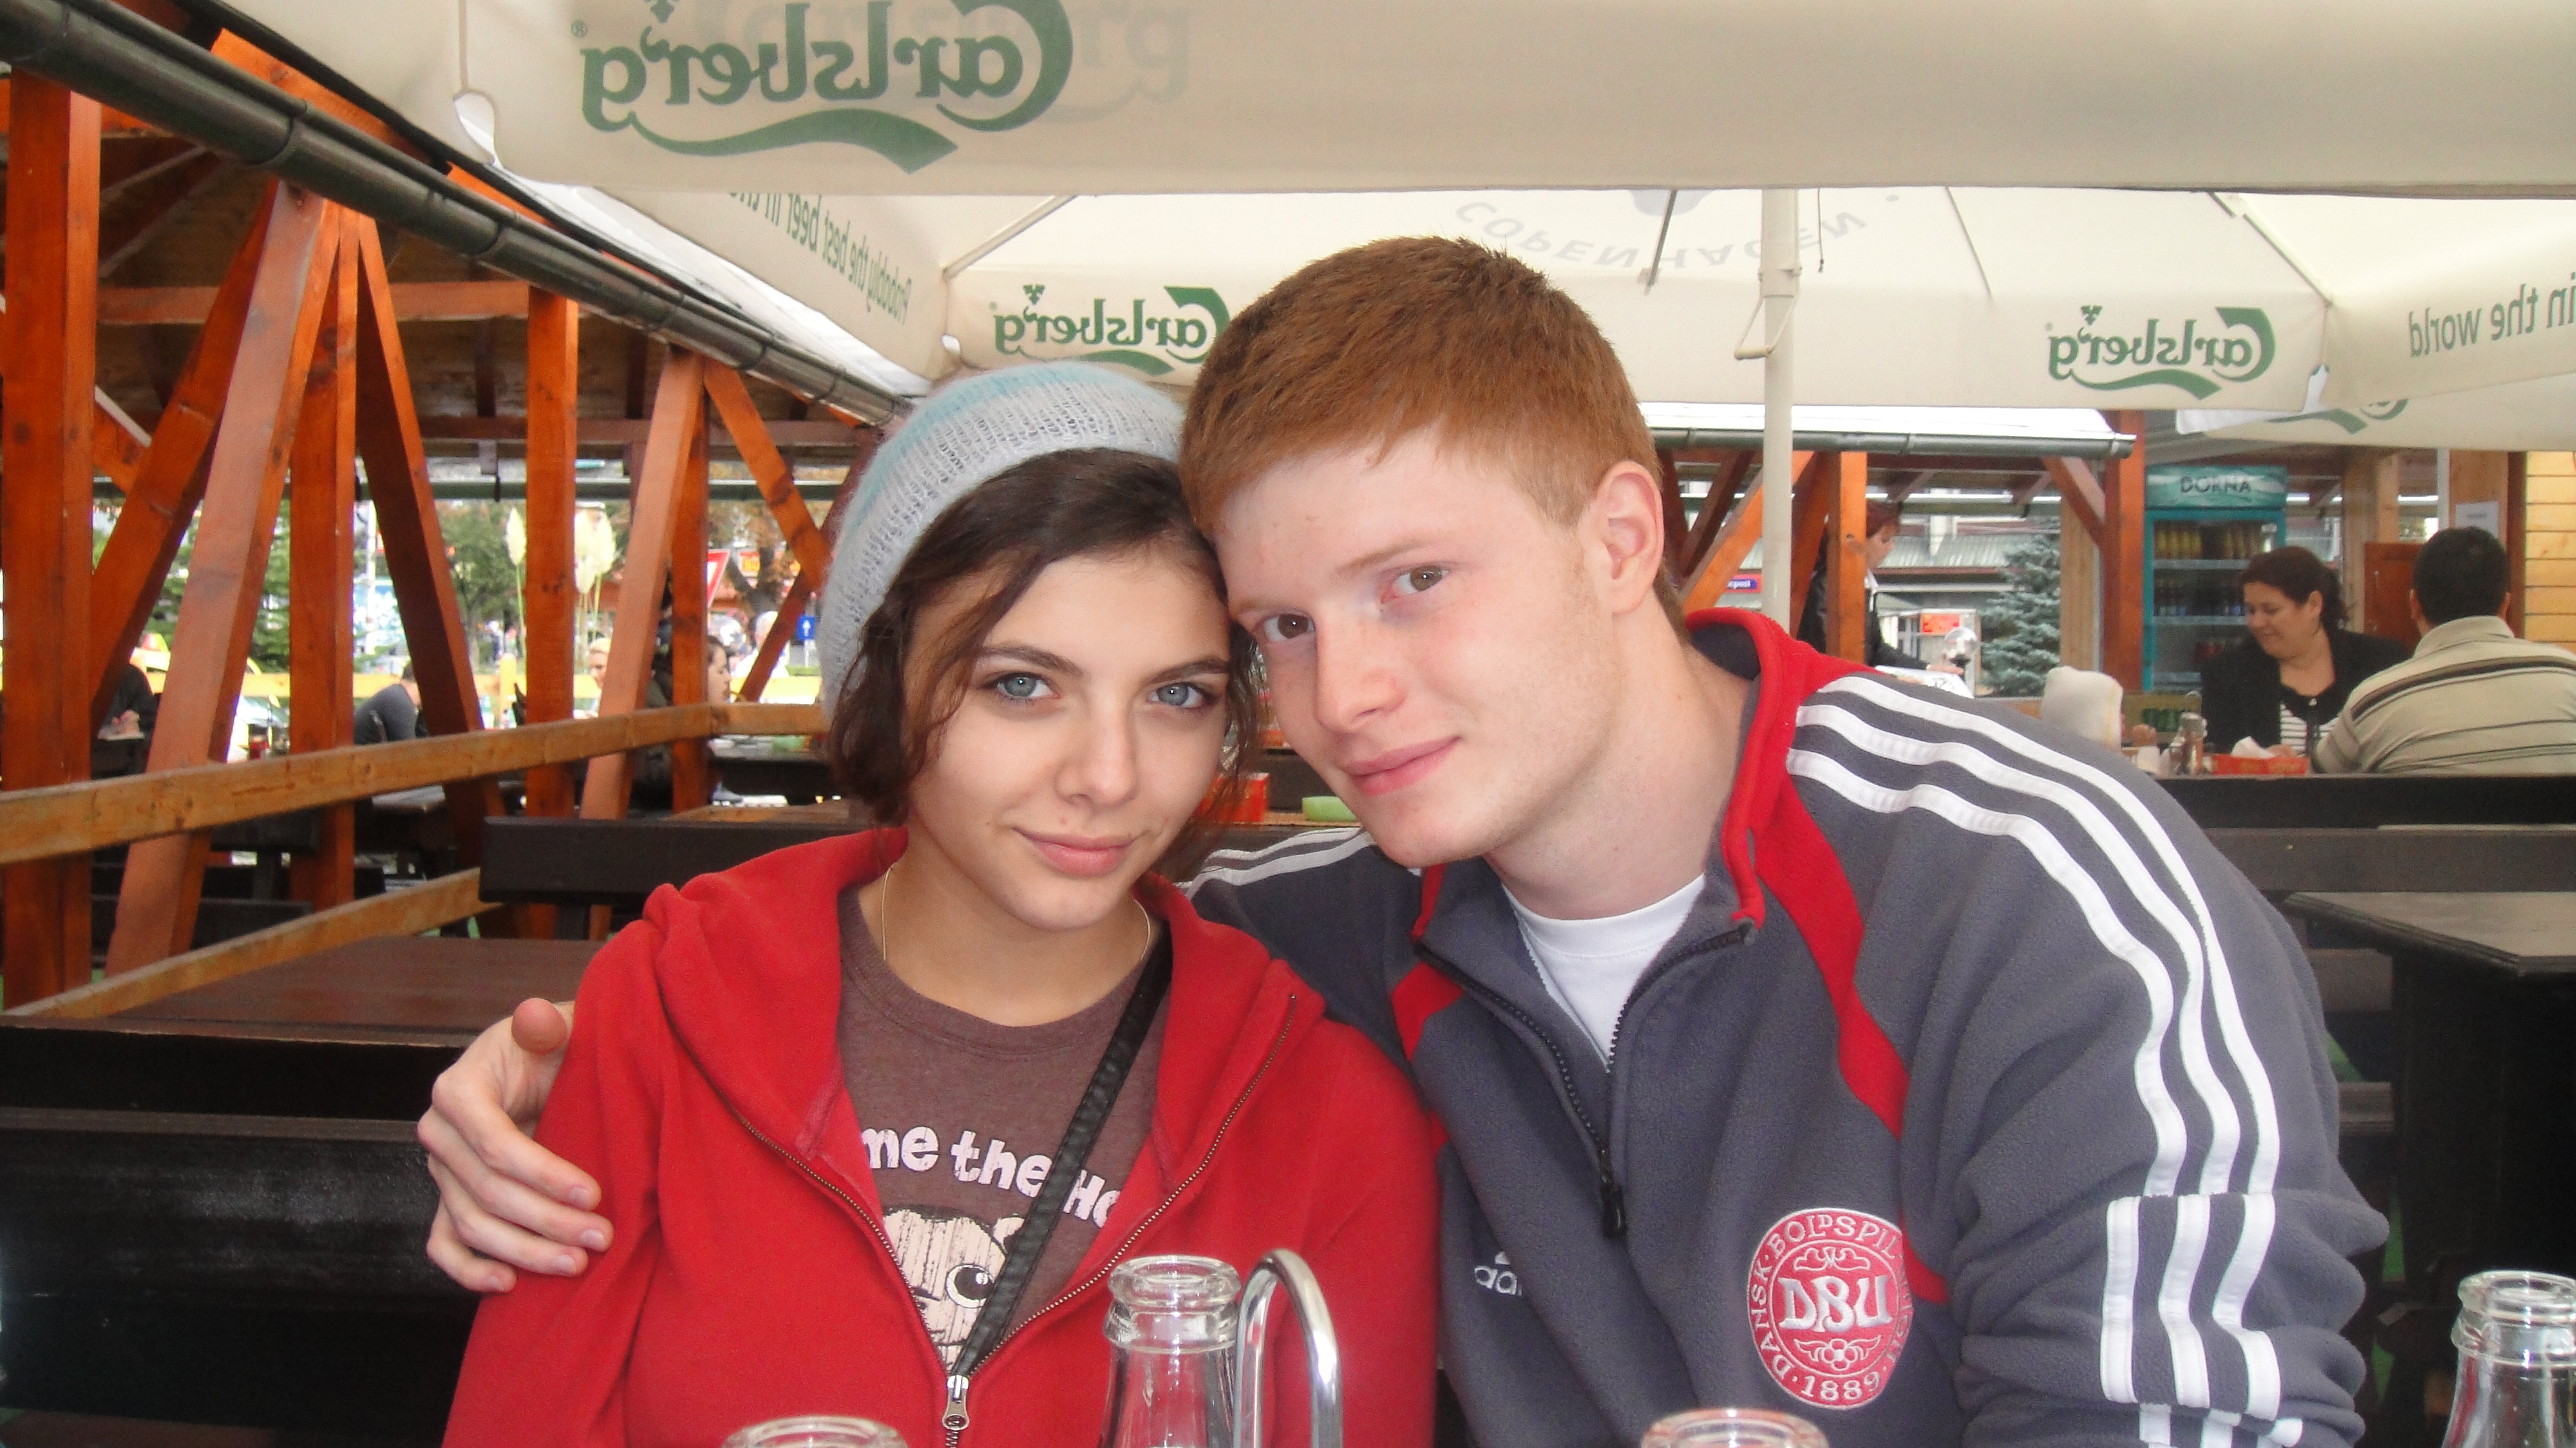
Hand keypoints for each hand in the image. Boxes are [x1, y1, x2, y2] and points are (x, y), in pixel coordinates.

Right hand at [420, 998, 607, 1291]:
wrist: (544, 1067)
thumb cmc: (554, 1048)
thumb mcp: (553, 1028)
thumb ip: (542, 1026)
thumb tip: (534, 1015)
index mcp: (458, 1089)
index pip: (496, 1144)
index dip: (543, 1174)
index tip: (594, 1192)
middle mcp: (439, 1134)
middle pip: (487, 1192)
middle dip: (546, 1220)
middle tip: (601, 1237)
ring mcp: (441, 1172)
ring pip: (472, 1225)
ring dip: (525, 1251)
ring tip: (577, 1263)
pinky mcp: (447, 1200)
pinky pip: (444, 1244)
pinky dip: (469, 1270)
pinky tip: (509, 1284)